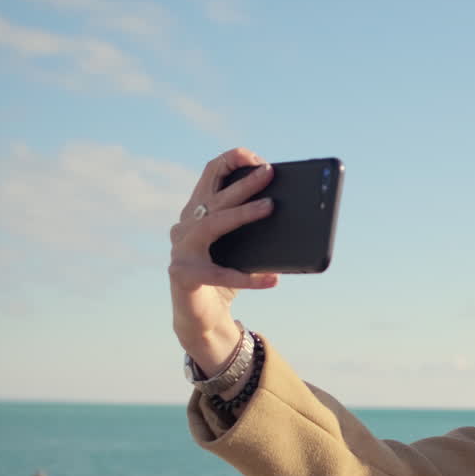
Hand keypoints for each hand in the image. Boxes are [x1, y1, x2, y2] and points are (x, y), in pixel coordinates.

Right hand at [169, 147, 278, 373]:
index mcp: (198, 211)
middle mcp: (185, 225)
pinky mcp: (183, 275)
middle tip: (270, 172)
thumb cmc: (224, 275)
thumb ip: (254, 229)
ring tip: (271, 207)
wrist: (200, 315)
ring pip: (211, 225)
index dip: (232, 161)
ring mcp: (180, 250)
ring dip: (242, 214)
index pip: (210, 174)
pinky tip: (272, 279)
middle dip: (244, 182)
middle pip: (215, 197)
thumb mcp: (241, 247)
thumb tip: (293, 216)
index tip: (258, 159)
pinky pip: (219, 274)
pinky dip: (248, 278)